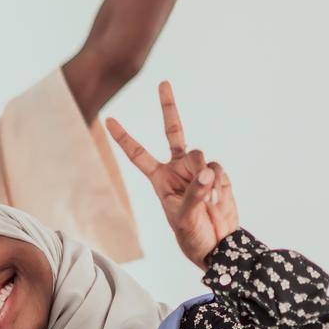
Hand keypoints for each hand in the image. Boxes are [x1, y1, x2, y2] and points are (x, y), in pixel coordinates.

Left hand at [106, 81, 239, 269]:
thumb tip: (205, 172)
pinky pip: (217, 168)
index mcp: (159, 179)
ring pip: (200, 155)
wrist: (219, 245)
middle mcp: (177, 169)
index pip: (138, 154)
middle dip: (168, 107)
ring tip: (207, 199)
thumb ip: (193, 193)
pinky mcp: (217, 174)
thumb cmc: (192, 235)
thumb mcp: (184, 218)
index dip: (124, 137)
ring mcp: (198, 169)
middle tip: (164, 83)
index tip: (108, 120)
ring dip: (204, 176)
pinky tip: (217, 199)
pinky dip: (218, 183)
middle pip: (173, 131)